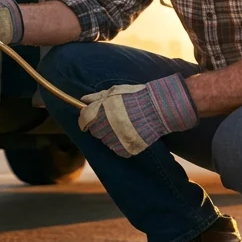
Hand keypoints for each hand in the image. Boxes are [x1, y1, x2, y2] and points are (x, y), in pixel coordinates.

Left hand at [77, 74, 198, 156]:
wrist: (158, 108)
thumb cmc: (136, 97)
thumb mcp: (115, 91)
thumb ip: (97, 97)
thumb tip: (83, 100)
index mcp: (100, 112)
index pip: (83, 120)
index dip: (85, 119)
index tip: (89, 119)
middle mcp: (106, 127)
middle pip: (95, 132)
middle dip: (100, 126)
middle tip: (111, 120)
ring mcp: (116, 140)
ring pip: (106, 142)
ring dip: (111, 136)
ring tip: (122, 126)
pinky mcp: (126, 149)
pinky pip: (118, 150)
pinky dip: (121, 144)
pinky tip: (128, 135)